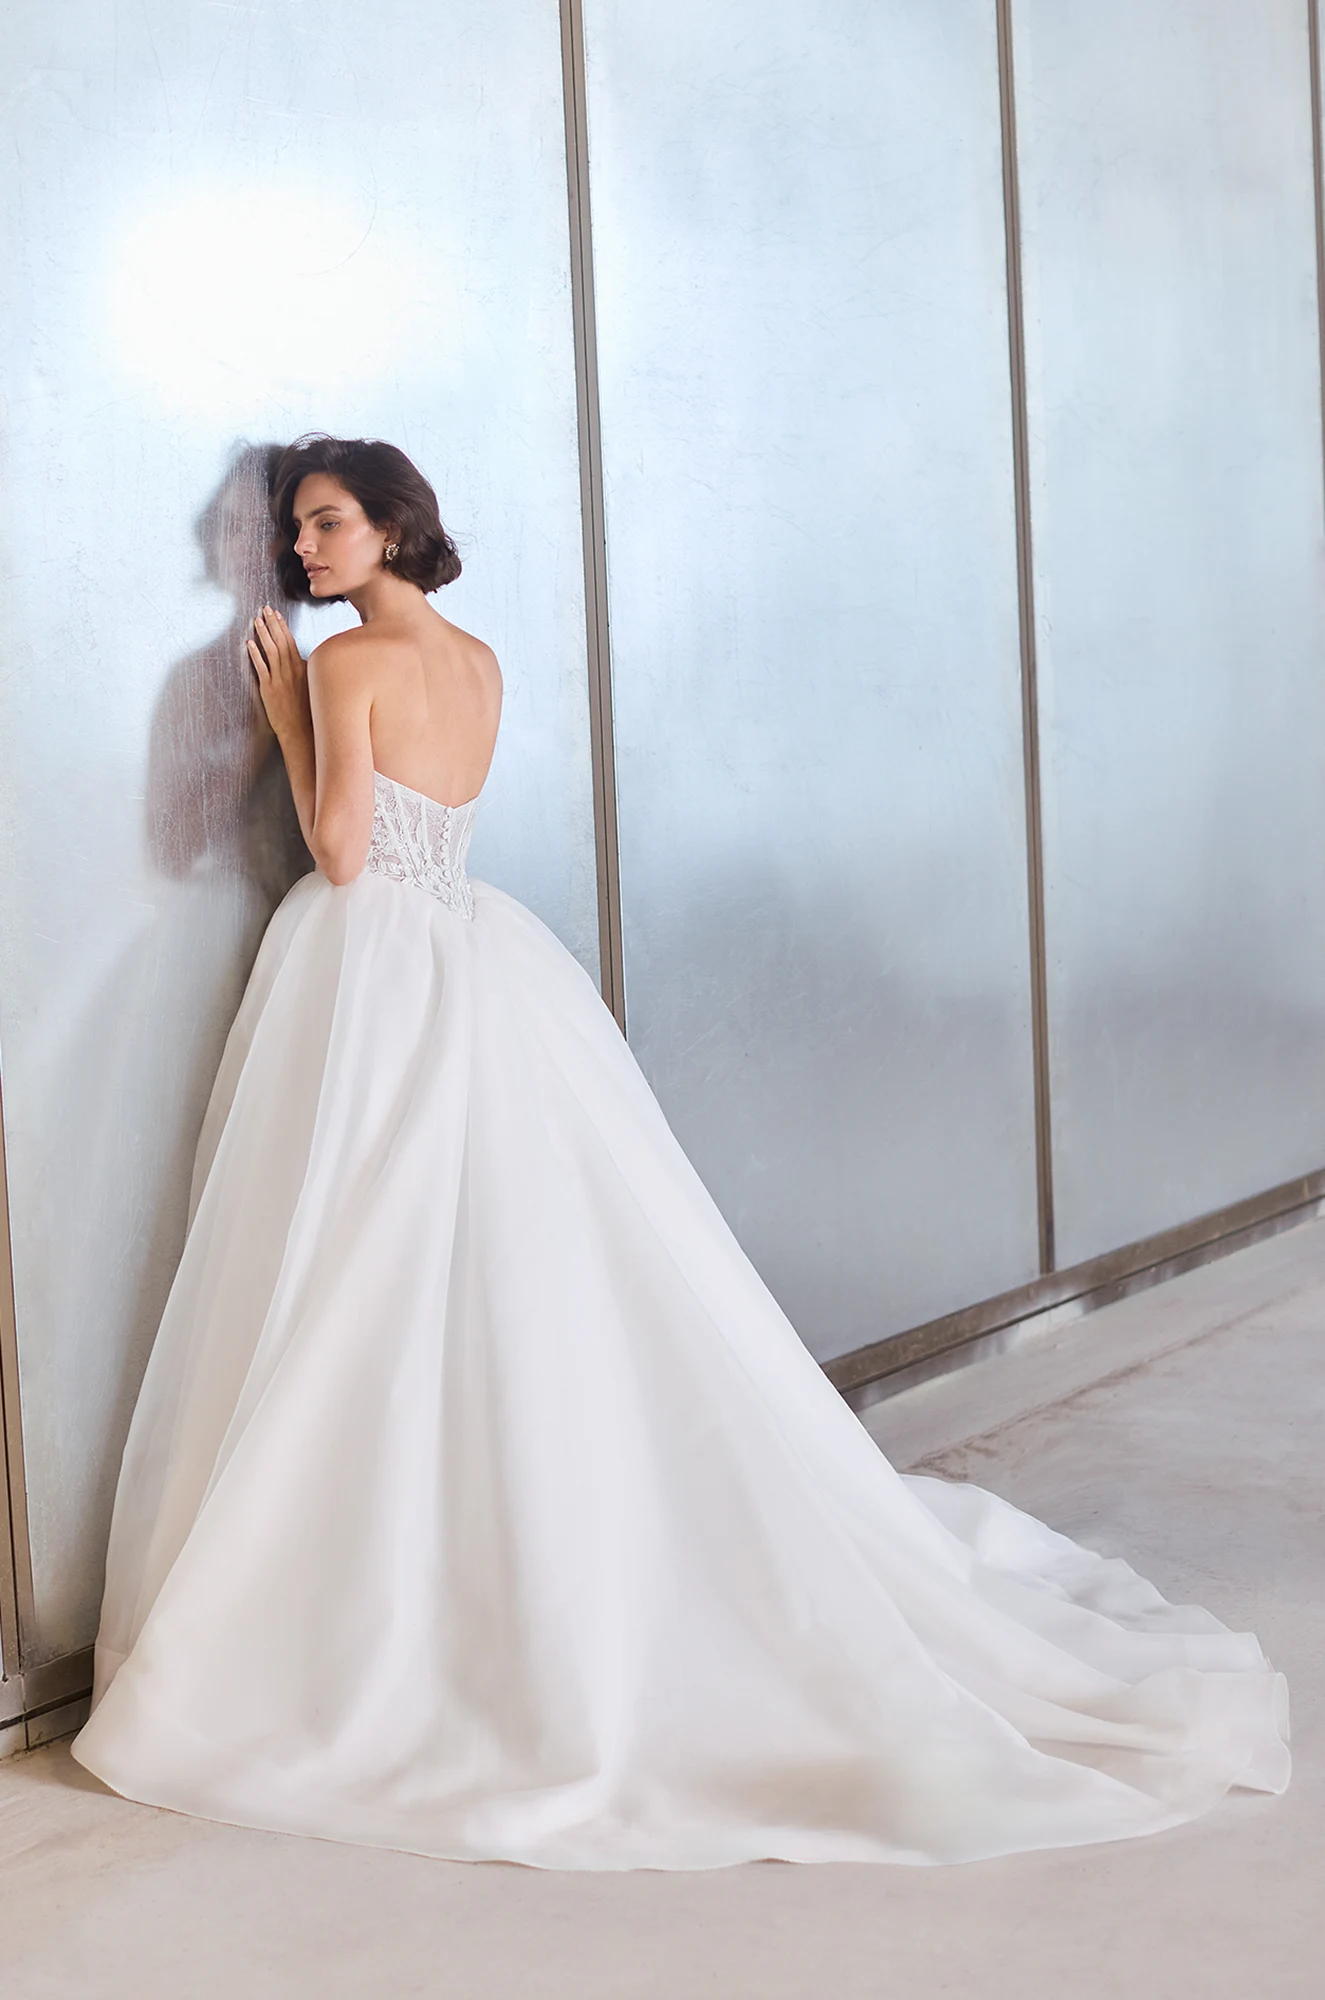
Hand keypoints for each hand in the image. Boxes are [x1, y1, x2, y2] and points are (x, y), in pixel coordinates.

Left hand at [247, 605, 309, 741]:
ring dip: (264, 634)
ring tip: (256, 620)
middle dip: (272, 623)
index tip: (277, 615)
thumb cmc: (308, 711)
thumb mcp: (313, 687)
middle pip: (281, 641)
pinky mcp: (269, 689)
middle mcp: (292, 671)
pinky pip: (261, 667)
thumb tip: (304, 659)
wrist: (301, 730)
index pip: (291, 641)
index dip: (283, 626)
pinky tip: (249, 643)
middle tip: (265, 609)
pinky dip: (255, 654)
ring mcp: (280, 679)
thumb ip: (307, 671)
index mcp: (303, 668)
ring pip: (271, 651)